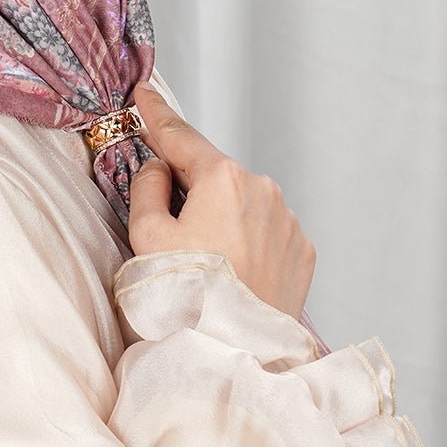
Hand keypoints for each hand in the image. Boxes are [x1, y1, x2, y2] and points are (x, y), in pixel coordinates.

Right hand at [127, 81, 315, 320]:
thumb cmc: (187, 297)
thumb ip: (147, 189)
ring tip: (207, 265)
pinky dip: (248, 242)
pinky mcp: (302, 251)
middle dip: (192, 189)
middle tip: (171, 230)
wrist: (233, 350)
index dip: (158, 116)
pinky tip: (234, 273)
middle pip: (215, 176)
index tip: (145, 96)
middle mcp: (264, 189)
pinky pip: (267, 232)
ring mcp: (288, 221)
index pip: (182, 137)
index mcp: (223, 179)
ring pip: (244, 205)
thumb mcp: (146, 237)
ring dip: (223, 218)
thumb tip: (159, 168)